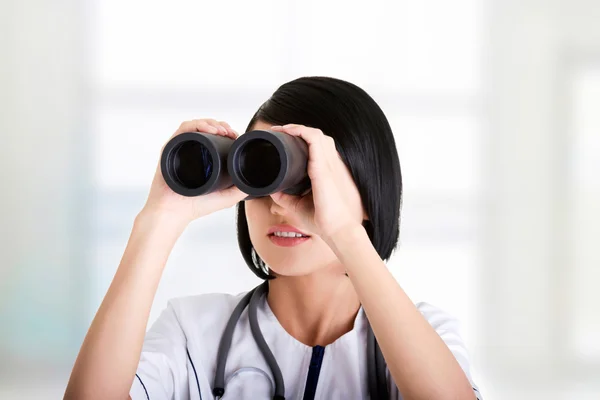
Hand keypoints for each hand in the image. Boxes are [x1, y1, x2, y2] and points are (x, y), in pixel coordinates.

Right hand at [141, 119, 246, 224]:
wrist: (174, 212)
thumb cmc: (196, 207)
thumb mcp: (226, 198)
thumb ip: (240, 190)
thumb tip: (257, 182)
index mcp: (202, 157)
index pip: (214, 136)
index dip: (226, 131)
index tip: (236, 135)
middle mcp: (190, 150)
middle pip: (206, 127)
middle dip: (221, 125)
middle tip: (231, 132)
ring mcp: (179, 148)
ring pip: (196, 124)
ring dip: (211, 122)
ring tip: (222, 130)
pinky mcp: (170, 147)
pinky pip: (184, 129)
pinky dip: (197, 124)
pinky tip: (210, 129)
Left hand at [269, 124, 365, 241]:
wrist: (337, 230)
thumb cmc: (323, 220)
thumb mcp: (297, 205)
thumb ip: (285, 196)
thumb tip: (271, 189)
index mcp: (325, 172)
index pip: (317, 148)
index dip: (302, 140)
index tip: (285, 140)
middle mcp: (329, 164)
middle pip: (317, 137)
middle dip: (298, 130)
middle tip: (280, 133)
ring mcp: (328, 164)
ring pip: (316, 134)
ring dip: (298, 127)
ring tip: (282, 129)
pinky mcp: (323, 167)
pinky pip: (314, 139)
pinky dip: (301, 131)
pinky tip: (288, 130)